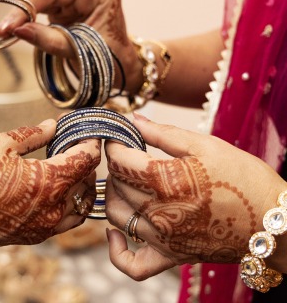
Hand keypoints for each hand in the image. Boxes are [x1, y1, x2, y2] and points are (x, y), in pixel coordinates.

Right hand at [0, 0, 141, 91]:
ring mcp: (75, 1)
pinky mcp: (65, 12)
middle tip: (5, 27)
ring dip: (23, 14)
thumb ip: (49, 40)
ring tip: (5, 30)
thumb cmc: (111, 60)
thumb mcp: (80, 51)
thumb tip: (18, 30)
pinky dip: (27, 20)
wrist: (120, 73)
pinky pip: (42, 10)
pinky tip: (13, 28)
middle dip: (26, 8)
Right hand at [0, 119, 100, 264]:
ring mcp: (45, 226)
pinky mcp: (35, 236)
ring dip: (82, 184)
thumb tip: (52, 125)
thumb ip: (31, 134)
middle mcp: (53, 207)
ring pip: (82, 205)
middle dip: (86, 160)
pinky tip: (56, 189)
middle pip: (89, 181)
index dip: (90, 140)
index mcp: (48, 181)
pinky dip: (70, 203)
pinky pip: (66, 221)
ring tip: (68, 167)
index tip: (86, 130)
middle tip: (73, 144)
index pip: (86, 158)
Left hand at [104, 113, 286, 279]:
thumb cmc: (243, 179)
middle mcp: (157, 212)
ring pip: (116, 217)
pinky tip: (115, 234)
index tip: (118, 138)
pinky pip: (132, 265)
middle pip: (115, 185)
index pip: (118, 160)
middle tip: (128, 156)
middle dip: (115, 166)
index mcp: (164, 180)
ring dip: (113, 196)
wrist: (273, 222)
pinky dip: (117, 251)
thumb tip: (134, 120)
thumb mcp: (206, 146)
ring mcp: (162, 238)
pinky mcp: (169, 257)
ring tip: (126, 184)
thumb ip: (163, 132)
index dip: (114, 145)